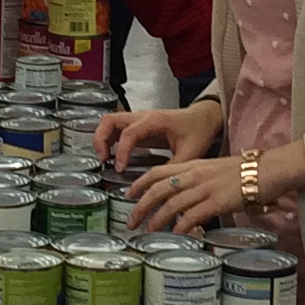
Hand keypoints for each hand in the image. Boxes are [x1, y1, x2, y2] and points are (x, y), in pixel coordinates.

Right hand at [93, 102, 223, 165]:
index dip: (121, 152)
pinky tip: (113, 157)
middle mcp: (143, 117)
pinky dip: (108, 140)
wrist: (204, 118)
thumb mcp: (190, 153)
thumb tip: (159, 187)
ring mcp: (139, 119)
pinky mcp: (138, 126)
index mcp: (155, 121)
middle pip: (110, 120)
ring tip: (104, 159)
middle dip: (101, 140)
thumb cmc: (198, 130)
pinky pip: (116, 128)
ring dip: (102, 139)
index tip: (120, 168)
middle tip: (102, 160)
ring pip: (109, 122)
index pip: (128, 133)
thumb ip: (173, 170)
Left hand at [125, 156, 249, 234]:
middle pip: (158, 190)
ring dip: (156, 219)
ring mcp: (204, 189)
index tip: (128, 195)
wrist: (267, 169)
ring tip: (148, 231)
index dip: (139, 184)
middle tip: (131, 221)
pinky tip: (175, 235)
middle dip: (140, 206)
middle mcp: (194, 175)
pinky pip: (192, 216)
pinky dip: (180, 227)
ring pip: (171, 205)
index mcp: (192, 165)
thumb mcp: (214, 169)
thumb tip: (186, 197)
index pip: (157, 172)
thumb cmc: (245, 171)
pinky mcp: (216, 202)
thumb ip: (198, 180)